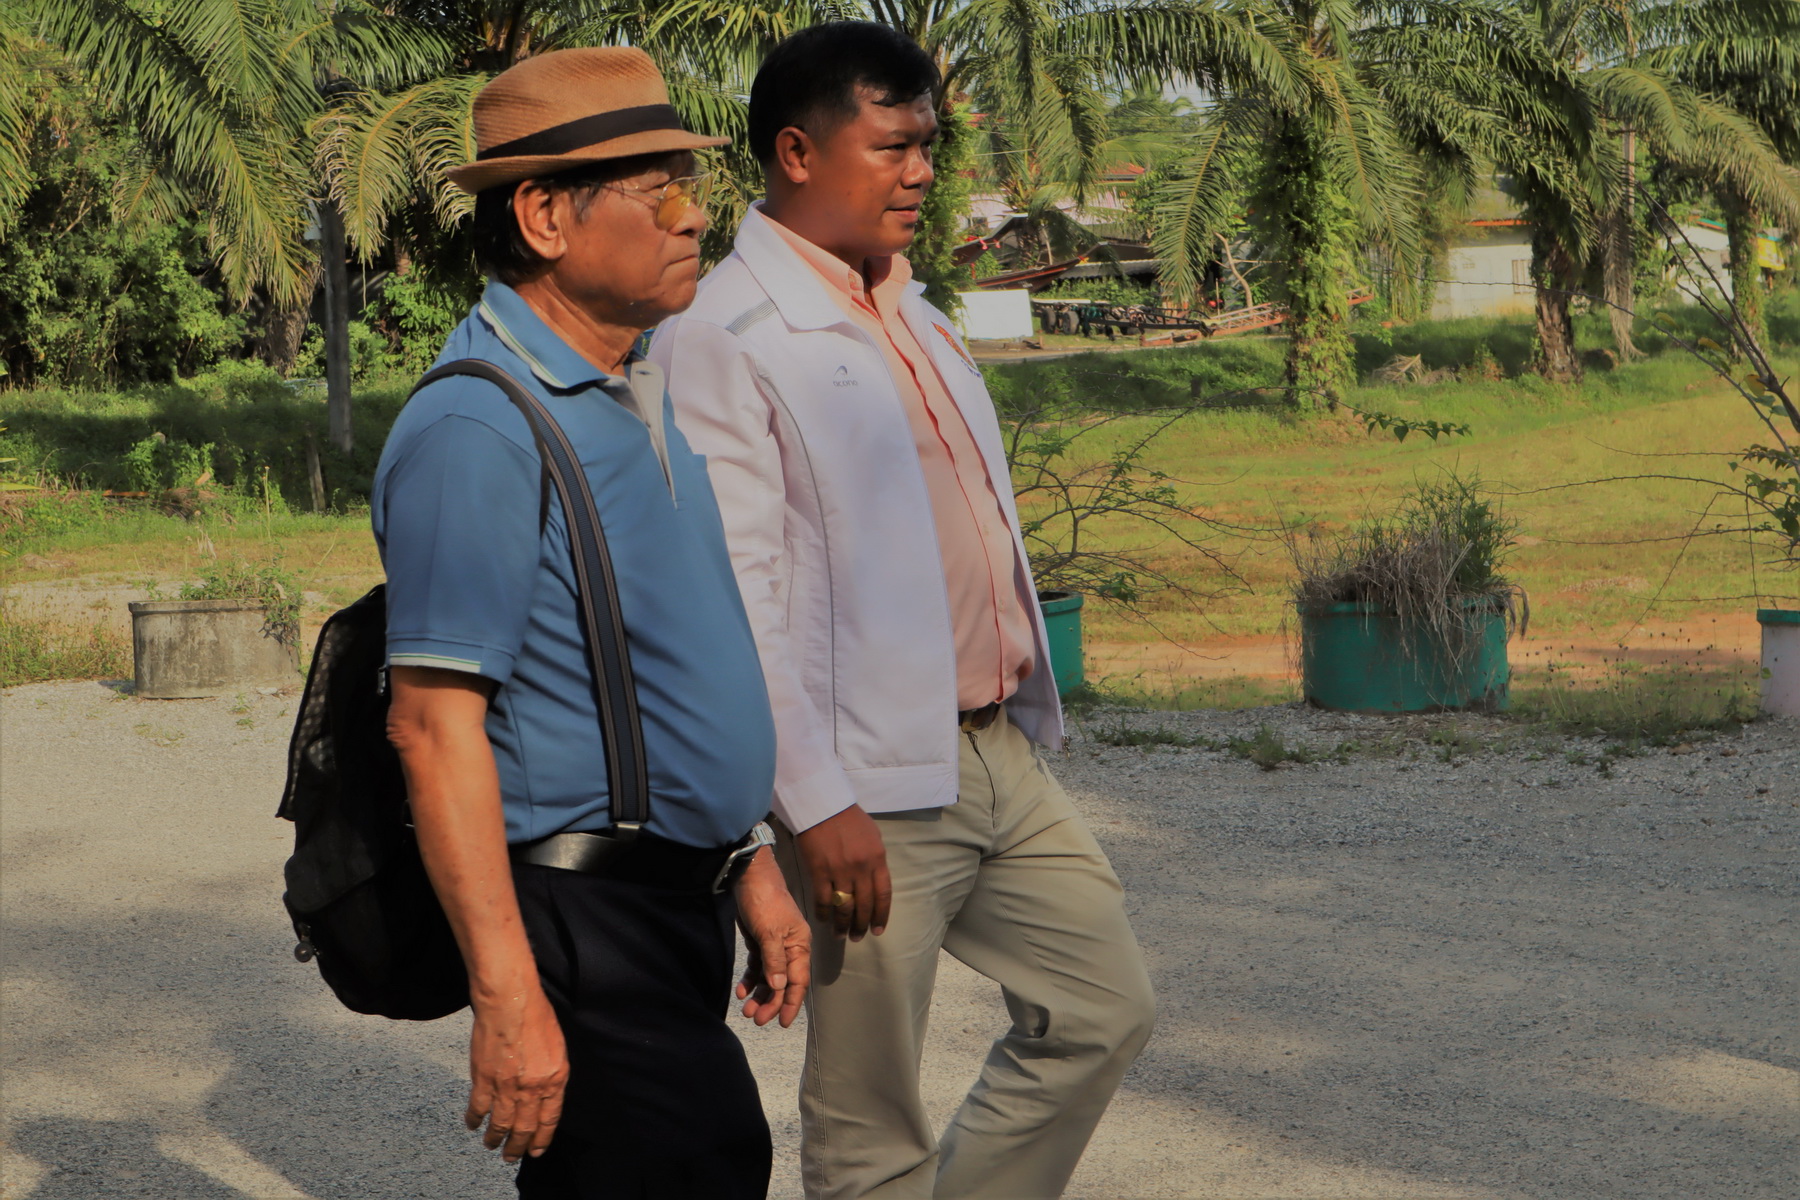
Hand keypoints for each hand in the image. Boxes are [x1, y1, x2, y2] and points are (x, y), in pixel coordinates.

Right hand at [465, 984, 567, 1163]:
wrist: (511, 1000)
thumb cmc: (536, 1015)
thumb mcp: (557, 1047)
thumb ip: (552, 1074)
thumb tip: (546, 1093)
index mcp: (555, 1079)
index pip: (550, 1119)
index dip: (542, 1139)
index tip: (536, 1150)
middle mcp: (532, 1088)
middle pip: (525, 1127)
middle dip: (518, 1147)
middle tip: (511, 1157)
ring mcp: (507, 1085)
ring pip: (501, 1124)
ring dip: (495, 1139)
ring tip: (492, 1145)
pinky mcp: (483, 1079)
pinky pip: (478, 1109)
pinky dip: (474, 1120)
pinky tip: (473, 1125)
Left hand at [733, 848, 810, 1026]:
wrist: (749, 877)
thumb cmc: (764, 901)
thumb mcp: (769, 932)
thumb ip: (774, 962)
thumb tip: (780, 988)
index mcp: (799, 945)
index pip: (798, 981)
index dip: (792, 1003)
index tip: (783, 1023)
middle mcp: (790, 948)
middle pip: (783, 983)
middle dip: (771, 1003)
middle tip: (756, 1019)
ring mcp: (774, 946)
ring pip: (770, 978)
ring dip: (760, 995)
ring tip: (746, 1010)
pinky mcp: (760, 942)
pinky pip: (758, 967)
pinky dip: (750, 980)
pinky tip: (741, 990)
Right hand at [794, 805, 890, 939]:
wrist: (823, 806)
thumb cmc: (849, 818)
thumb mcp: (873, 837)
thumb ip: (876, 860)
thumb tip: (874, 881)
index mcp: (878, 859)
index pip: (883, 895)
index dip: (881, 915)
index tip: (878, 930)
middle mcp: (861, 869)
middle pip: (864, 905)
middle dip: (861, 925)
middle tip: (858, 937)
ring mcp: (840, 871)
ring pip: (843, 907)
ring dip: (842, 925)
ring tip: (840, 935)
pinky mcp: (819, 872)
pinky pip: (823, 900)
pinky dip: (823, 913)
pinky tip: (823, 920)